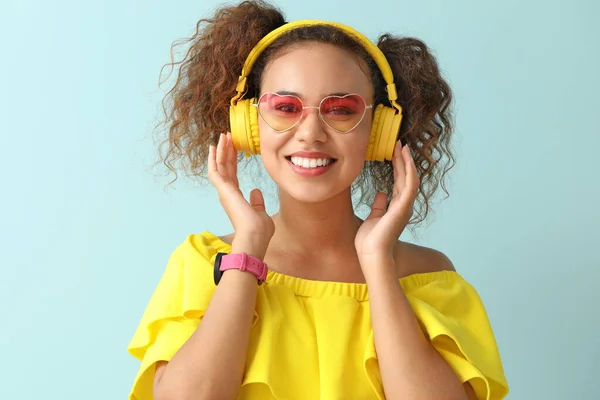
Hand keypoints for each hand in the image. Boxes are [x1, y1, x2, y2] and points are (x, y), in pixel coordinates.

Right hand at [208, 133, 274, 254]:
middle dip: (226, 150)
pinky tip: (214, 147)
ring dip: (221, 150)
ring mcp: (224, 191)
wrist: (255, 236)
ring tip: (223, 136)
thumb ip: (256, 201)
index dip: (232, 159)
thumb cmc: (259, 230)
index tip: (234, 146)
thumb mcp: (260, 211)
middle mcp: (227, 193)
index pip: (232, 174)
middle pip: (225, 167)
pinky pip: (215, 171)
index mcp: (236, 197)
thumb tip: (256, 191)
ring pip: (219, 166)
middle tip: (227, 135)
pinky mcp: (223, 190)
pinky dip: (214, 159)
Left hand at [354, 142, 418, 262]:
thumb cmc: (370, 240)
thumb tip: (381, 193)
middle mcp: (403, 205)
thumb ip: (379, 206)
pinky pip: (409, 184)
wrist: (371, 254)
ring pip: (410, 178)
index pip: (399, 182)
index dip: (397, 166)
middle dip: (402, 159)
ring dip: (406, 161)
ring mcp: (405, 206)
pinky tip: (405, 158)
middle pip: (405, 177)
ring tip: (401, 146)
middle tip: (398, 143)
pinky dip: (408, 170)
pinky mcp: (403, 207)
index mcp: (396, 207)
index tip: (393, 151)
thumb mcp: (373, 218)